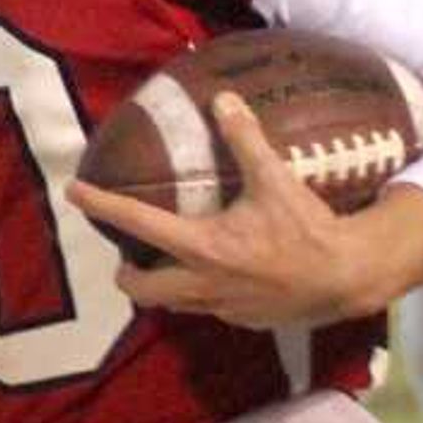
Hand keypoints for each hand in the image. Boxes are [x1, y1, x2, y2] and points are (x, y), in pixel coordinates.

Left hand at [65, 91, 422, 328]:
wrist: (348, 277)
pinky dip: (201, 294)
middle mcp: (203, 284)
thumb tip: (224, 100)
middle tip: (127, 256)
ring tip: (168, 264)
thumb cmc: (309, 229)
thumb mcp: (277, 180)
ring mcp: (222, 309)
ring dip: (163, 287)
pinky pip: (208, 311)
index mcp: (203, 247)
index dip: (102, 206)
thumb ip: (246, 140)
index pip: (138, 224)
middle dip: (127, 274)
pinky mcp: (242, 321)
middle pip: (142, 290)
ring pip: (174, 305)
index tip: (74, 193)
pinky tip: (219, 276)